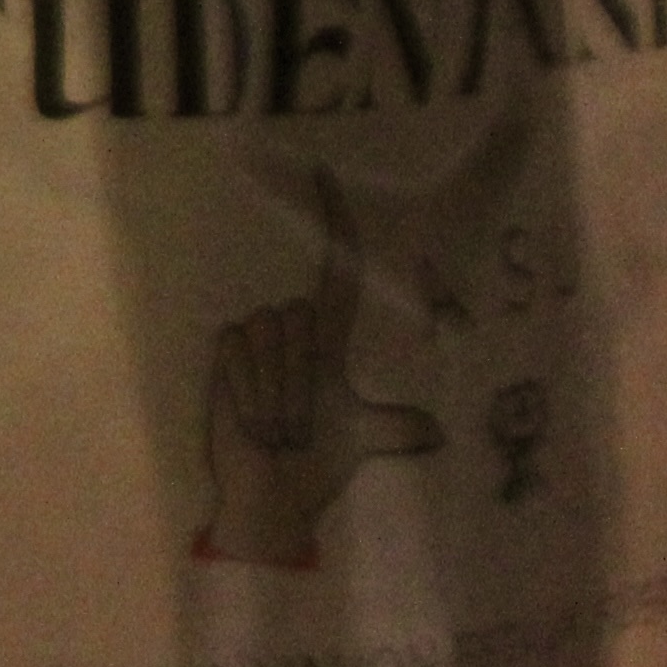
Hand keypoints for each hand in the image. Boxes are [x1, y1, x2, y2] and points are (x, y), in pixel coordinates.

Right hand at [191, 177, 440, 569]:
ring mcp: (257, 339)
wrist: (270, 491)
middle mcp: (293, 330)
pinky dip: (248, 390)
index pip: (336, 271)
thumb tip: (441, 431)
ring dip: (274, 392)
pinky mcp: (225, 350)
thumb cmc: (318, 463)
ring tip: (275, 426)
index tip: (325, 174)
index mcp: (329, 340)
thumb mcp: (363, 441)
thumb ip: (397, 430)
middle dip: (298, 381)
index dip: (333, 223)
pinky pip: (237, 349)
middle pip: (299, 317)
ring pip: (269, 335)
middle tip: (299, 427)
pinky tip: (249, 416)